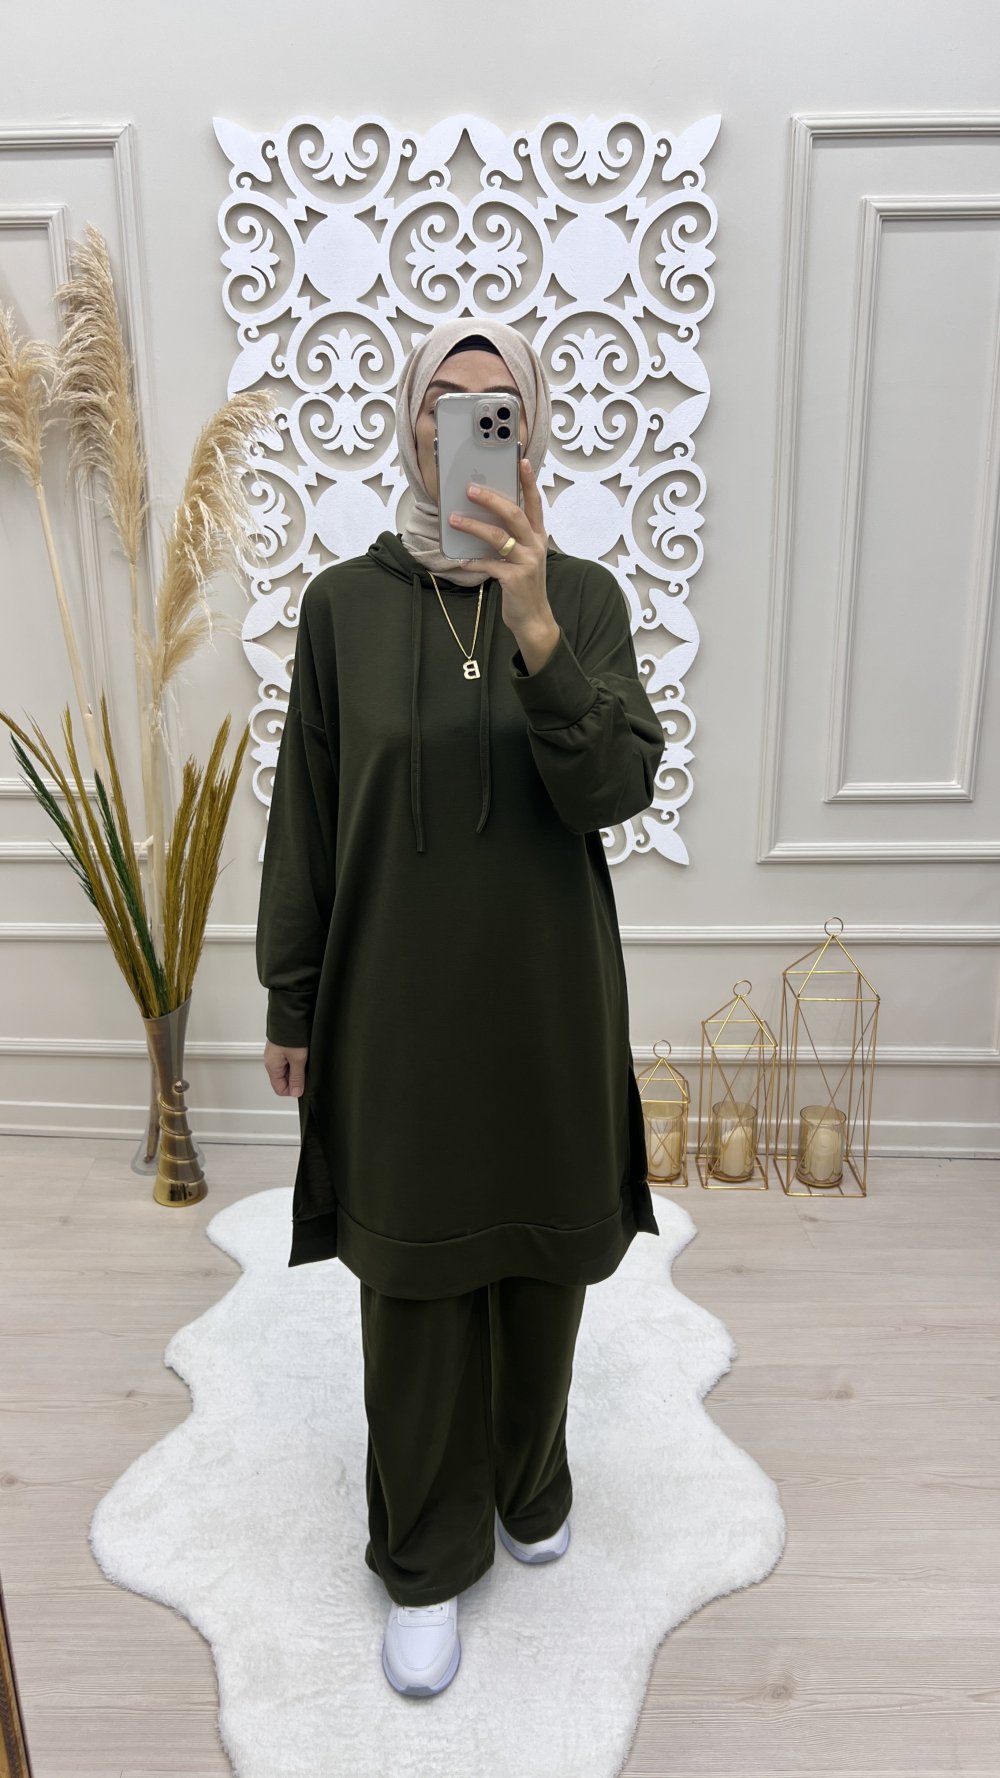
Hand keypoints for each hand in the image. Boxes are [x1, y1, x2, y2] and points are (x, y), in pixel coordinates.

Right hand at [264, 1039, 307, 1097]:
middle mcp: (272, 1061)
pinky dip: (298, 1060)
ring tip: (306, 1059)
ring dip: (298, 1068)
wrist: (290, 1014)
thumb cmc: (291, 1034)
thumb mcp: (298, 1059)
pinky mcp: (282, 1047)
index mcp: (272, 1067)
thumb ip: (297, 1077)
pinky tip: (304, 1053)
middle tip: (307, 1069)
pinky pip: (289, 1060)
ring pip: (288, 1069)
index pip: (280, 1089)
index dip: (293, 1090)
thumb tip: (296, 1092)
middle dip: (296, 1078)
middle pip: (284, 1080)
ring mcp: (277, 1054)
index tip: (304, 1084)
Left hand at [449, 458, 558, 660]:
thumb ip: (509, 538)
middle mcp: (535, 546)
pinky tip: (460, 560)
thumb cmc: (523, 585)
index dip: (529, 482)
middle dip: (491, 499)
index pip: (534, 503)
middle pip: (514, 513)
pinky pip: (489, 565)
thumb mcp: (522, 557)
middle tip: (470, 489)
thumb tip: (482, 519)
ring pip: (498, 537)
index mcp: (537, 537)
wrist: (533, 618)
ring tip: (454, 519)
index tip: (522, 462)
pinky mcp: (514, 580)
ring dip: (473, 526)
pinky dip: (472, 562)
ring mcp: (526, 562)